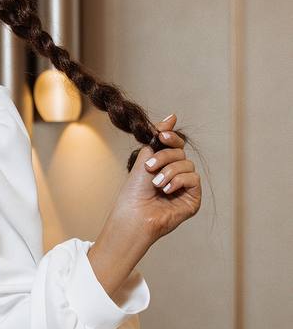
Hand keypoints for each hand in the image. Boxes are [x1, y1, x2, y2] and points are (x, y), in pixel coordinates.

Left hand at [109, 112, 201, 247]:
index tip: (162, 136)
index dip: (171, 138)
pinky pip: (193, 178)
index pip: (175, 145)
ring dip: (169, 172)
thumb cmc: (135, 190)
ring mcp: (185, 187)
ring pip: (187, 165)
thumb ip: (158, 137)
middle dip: (164, 158)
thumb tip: (173, 116)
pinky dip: (179, 181)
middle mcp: (176, 175)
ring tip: (156, 184)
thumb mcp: (146, 157)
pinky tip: (167, 190)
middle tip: (150, 168)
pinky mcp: (193, 198)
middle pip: (180, 153)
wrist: (135, 213)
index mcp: (164, 165)